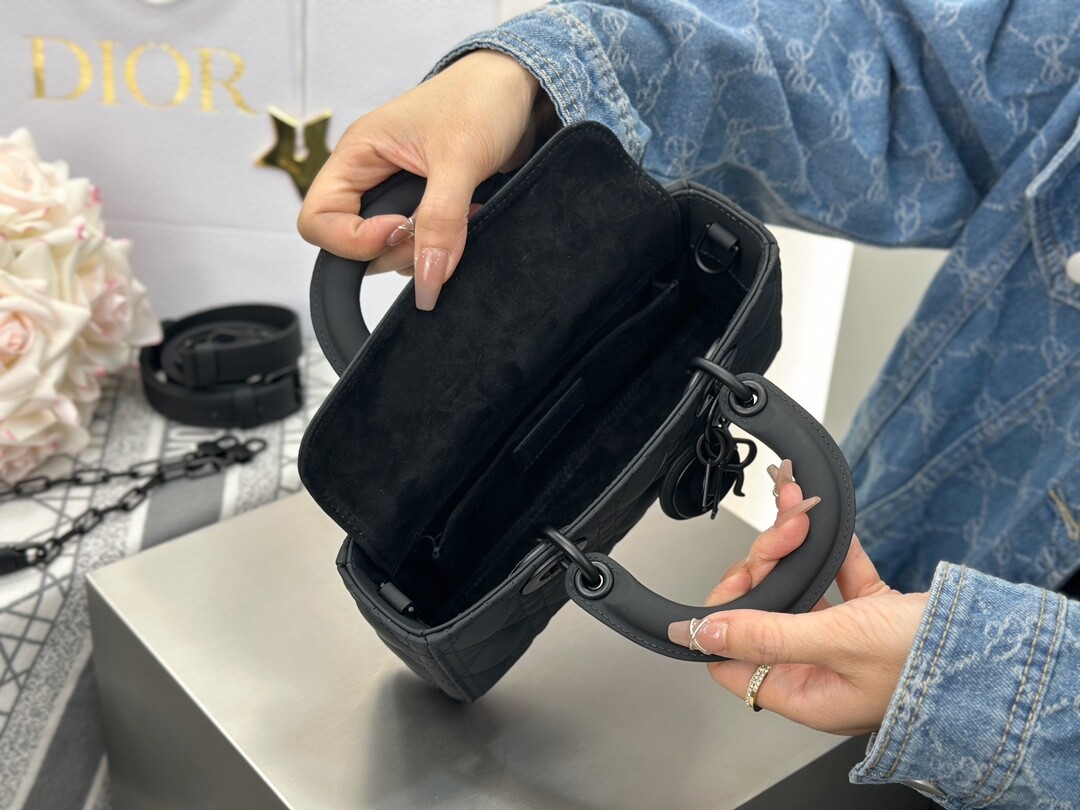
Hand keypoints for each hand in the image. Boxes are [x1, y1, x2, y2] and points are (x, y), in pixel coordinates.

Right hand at [297, 50, 555, 309]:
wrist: (521, 88)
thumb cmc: (482, 97)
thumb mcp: (460, 160)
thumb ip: (440, 222)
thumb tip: (427, 279)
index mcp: (358, 154)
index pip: (317, 220)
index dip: (352, 240)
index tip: (398, 230)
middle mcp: (370, 177)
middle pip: (352, 245)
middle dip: (396, 250)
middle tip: (440, 231)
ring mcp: (396, 194)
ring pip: (388, 251)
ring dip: (425, 249)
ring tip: (462, 215)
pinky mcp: (425, 206)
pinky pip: (419, 244)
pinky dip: (443, 245)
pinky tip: (468, 218)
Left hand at [668, 461, 928, 735]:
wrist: (997, 649)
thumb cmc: (926, 664)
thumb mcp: (836, 643)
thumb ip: (765, 635)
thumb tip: (701, 635)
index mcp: (805, 692)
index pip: (733, 659)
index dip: (724, 616)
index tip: (737, 576)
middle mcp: (819, 668)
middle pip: (763, 610)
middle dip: (766, 563)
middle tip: (783, 536)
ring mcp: (845, 639)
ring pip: (796, 586)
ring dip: (793, 546)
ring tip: (798, 511)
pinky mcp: (872, 613)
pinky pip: (836, 573)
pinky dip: (829, 546)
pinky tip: (822, 519)